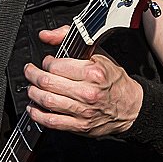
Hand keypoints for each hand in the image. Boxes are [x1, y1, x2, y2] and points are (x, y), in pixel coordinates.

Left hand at [25, 25, 142, 136]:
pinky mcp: (80, 126)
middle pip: (47, 83)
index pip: (56, 66)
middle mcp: (87, 92)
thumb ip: (68, 38)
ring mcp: (83, 111)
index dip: (46, 62)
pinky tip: (34, 109)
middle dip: (33, 76)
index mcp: (93, 73)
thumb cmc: (114, 80)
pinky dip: (37, 115)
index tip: (46, 62)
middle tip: (30, 72)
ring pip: (47, 101)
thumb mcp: (97, 54)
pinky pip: (52, 121)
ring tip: (32, 88)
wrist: (131, 106)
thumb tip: (46, 35)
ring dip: (33, 94)